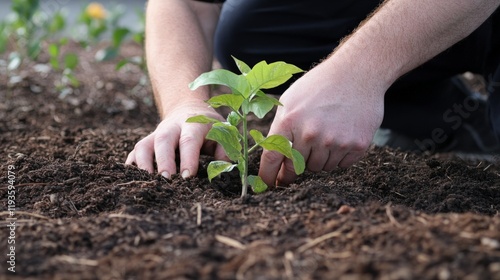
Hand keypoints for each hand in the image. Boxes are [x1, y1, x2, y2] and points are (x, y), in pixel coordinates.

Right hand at [126, 101, 227, 178]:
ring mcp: (156, 134)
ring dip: (143, 164)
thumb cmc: (209, 127)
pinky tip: (134, 180)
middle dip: (164, 160)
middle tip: (166, 180)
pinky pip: (135, 152)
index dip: (188, 158)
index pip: (189, 140)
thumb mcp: (222, 133)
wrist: (189, 109)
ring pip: (144, 145)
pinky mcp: (147, 142)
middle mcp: (171, 127)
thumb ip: (224, 151)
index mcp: (193, 124)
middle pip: (163, 140)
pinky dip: (132, 166)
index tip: (187, 176)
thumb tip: (223, 171)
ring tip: (148, 183)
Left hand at [258, 62, 384, 185]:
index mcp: (289, 121)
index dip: (267, 176)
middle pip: (296, 168)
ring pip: (320, 168)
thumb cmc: (319, 86)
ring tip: (325, 134)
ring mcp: (334, 141)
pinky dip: (338, 156)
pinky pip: (340, 165)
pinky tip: (340, 135)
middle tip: (296, 163)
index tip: (266, 186)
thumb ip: (280, 129)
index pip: (271, 158)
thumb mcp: (290, 101)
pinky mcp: (356, 146)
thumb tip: (273, 160)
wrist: (357, 73)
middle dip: (292, 170)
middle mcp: (310, 133)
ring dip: (319, 159)